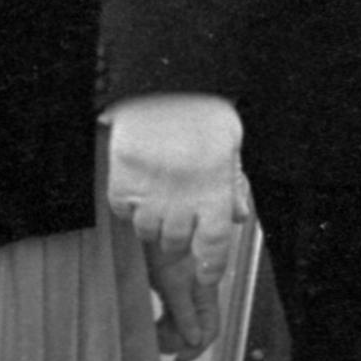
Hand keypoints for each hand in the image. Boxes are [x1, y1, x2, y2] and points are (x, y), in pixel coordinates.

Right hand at [105, 93, 245, 357]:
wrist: (163, 84)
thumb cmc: (201, 111)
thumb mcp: (230, 147)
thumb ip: (232, 185)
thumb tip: (238, 217)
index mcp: (214, 188)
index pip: (214, 245)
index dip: (211, 268)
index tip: (208, 276)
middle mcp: (181, 196)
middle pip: (176, 243)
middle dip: (181, 238)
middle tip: (183, 220)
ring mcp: (149, 192)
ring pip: (148, 233)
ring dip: (156, 225)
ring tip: (162, 201)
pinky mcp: (121, 183)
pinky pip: (124, 212)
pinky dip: (131, 207)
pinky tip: (142, 186)